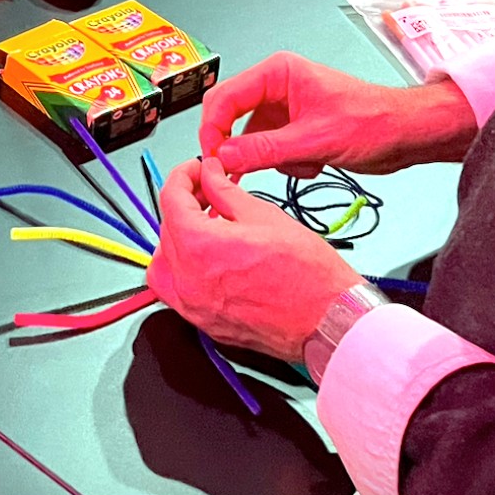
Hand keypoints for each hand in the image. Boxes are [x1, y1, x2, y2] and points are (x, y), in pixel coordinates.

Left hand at [146, 158, 357, 362]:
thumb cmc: (308, 274)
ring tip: (205, 226)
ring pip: (164, 264)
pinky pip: (177, 292)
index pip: (171, 199)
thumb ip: (225, 192)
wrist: (330, 322)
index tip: (198, 170)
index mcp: (198, 247)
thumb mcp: (264, 215)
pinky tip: (208, 259)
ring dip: (177, 239)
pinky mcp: (206, 324)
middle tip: (208, 192)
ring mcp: (194, 307)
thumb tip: (209, 174)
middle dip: (184, 205)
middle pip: (167, 229)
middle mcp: (188, 280)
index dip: (183, 176)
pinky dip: (183, 271)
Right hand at [200, 51, 478, 177]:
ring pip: (251, 139)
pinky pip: (270, 150)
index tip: (213, 158)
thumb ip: (266, 149)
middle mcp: (275, 87)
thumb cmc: (372, 122)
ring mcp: (284, 109)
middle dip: (242, 147)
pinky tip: (314, 163)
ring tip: (305, 162)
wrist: (406, 135)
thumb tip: (224, 156)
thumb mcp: (315, 139)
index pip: (224, 97)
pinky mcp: (293, 128)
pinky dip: (287, 163)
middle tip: (242, 171)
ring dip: (271, 159)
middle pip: (232, 117)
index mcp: (277, 73)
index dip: (213, 128)